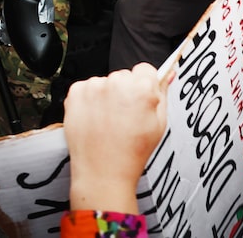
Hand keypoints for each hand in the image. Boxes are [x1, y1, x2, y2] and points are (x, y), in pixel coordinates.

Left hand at [64, 64, 169, 213]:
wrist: (102, 172)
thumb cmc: (131, 152)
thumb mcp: (159, 124)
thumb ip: (162, 94)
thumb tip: (167, 74)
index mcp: (141, 88)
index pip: (145, 70)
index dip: (144, 86)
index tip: (140, 99)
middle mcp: (116, 82)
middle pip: (124, 76)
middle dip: (126, 91)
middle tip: (125, 116)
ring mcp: (94, 86)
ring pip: (104, 82)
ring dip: (106, 95)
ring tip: (108, 121)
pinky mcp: (75, 93)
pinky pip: (86, 88)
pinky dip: (89, 100)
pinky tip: (95, 119)